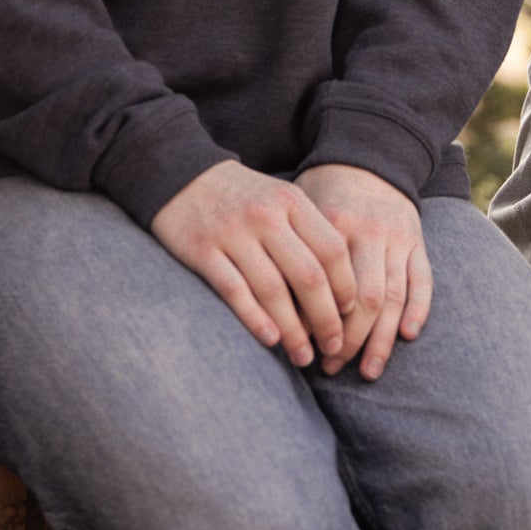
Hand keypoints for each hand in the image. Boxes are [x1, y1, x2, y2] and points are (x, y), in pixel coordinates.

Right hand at [149, 160, 356, 368]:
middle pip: (308, 276)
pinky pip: (234, 291)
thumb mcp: (280, 199)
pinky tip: (270, 340)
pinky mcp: (202, 250)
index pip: (332, 250)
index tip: (349, 315)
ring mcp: (232, 233)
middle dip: (326, 319)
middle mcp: (265, 215)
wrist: (180, 173)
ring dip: (293, 331)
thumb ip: (307, 233)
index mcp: (291, 201)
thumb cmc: (242, 196)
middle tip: (333, 347)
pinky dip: (255, 319)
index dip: (346, 288)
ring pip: (273, 290)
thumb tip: (338, 292)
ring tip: (303, 356)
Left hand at [296, 165, 432, 378]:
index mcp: (336, 225)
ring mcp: (398, 238)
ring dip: (382, 339)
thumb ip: (296, 254)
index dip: (321, 324)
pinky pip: (423, 280)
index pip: (331, 286)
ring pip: (395, 297)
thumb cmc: (324, 191)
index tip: (309, 351)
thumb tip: (281, 312)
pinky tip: (407, 336)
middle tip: (333, 366)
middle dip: (352, 340)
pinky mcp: (417, 241)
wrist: (367, 156)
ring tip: (368, 371)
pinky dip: (418, 310)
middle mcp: (371, 233)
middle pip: (367, 299)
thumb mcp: (303, 211)